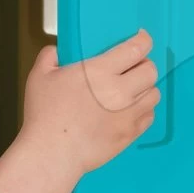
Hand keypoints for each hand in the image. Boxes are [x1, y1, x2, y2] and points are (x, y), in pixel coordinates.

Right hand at [20, 30, 159, 177]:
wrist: (52, 154)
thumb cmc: (44, 115)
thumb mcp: (39, 76)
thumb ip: (49, 56)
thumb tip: (57, 51)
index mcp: (100, 72)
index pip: (136, 49)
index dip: (144, 40)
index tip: (142, 38)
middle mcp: (120, 91)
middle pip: (151, 71)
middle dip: (144, 65)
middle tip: (133, 67)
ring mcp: (128, 115)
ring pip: (154, 94)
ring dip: (145, 88)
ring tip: (133, 90)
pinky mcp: (129, 134)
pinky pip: (149, 117)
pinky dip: (143, 110)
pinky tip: (130, 110)